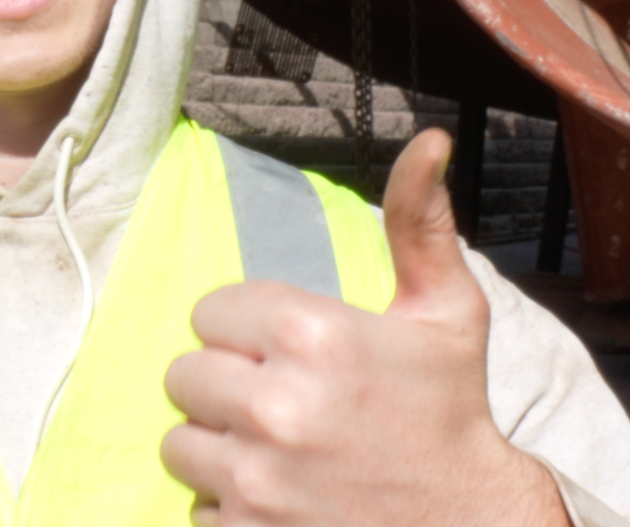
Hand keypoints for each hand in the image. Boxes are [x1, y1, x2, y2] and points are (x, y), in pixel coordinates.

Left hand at [161, 129, 566, 526]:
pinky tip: (281, 501)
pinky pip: (193, 505)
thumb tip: (429, 140)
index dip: (246, 334)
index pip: (210, 313)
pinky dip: (227, 508)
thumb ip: (419, 224)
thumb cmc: (450, 414)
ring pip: (179, 443)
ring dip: (218, 448)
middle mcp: (276, 405)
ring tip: (277, 454)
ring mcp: (256, 479)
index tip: (289, 356)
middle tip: (281, 406)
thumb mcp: (447, 313)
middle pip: (183, 376)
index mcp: (313, 334)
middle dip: (225, 388)